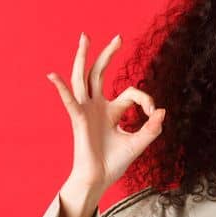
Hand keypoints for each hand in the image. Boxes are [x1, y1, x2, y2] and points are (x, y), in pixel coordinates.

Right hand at [46, 33, 164, 190]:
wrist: (99, 179)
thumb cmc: (114, 163)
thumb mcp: (139, 142)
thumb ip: (152, 128)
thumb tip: (162, 111)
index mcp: (110, 110)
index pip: (130, 92)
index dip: (145, 99)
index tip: (154, 113)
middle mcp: (96, 106)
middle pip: (98, 73)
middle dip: (107, 54)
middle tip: (118, 37)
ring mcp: (86, 111)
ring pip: (82, 78)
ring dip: (83, 57)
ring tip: (84, 38)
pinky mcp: (78, 119)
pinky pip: (69, 101)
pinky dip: (61, 88)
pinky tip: (52, 76)